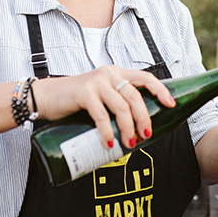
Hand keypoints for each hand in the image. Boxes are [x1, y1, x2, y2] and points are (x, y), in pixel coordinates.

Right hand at [33, 66, 175, 149]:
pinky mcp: (84, 94)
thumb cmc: (76, 100)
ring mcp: (97, 83)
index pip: (145, 77)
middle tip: (145, 134)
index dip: (160, 90)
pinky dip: (107, 131)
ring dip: (128, 128)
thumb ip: (116, 102)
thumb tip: (137, 127)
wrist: (46, 96)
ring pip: (122, 107)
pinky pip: (102, 115)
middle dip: (144, 118)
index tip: (171, 104)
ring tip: (130, 142)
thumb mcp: (101, 95)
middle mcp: (109, 74)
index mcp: (117, 73)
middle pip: (135, 96)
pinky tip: (109, 143)